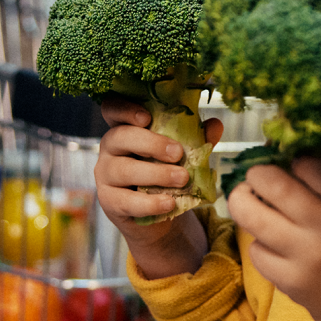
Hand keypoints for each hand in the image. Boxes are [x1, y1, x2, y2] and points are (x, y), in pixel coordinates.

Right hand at [94, 96, 219, 277]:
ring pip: (124, 170)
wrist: (160, 211)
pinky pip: (126, 201)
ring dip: (156, 174)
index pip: (112, 109)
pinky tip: (169, 203)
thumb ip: (196, 137)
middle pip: (120, 137)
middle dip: (151, 143)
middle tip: (178, 153)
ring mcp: (105, 174)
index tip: (146, 117)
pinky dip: (150, 203)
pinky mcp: (109, 201)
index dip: (124, 109)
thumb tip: (215, 124)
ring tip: (182, 179)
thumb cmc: (167, 171)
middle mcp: (110, 148)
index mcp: (126, 128)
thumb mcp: (183, 152)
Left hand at [232, 158, 320, 320]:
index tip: (293, 161)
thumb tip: (279, 147)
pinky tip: (271, 242)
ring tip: (245, 197)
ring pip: (253, 217)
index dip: (299, 160)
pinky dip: (258, 241)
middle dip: (258, 174)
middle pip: (278, 188)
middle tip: (256, 175)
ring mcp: (308, 258)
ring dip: (241, 200)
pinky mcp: (289, 282)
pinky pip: (255, 249)